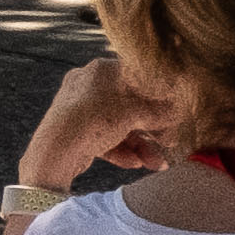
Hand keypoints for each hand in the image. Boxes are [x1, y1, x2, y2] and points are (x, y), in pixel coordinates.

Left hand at [20, 57, 180, 188]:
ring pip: (120, 126)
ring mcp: (82, 109)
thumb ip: (158, 111)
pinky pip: (106, 139)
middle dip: (152, 127)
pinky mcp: (78, 132)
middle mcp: (89, 86)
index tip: (174, 112)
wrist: (58, 147)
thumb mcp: (133, 113)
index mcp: (100, 71)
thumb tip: (176, 110)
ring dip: (142, 145)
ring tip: (157, 163)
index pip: (135, 78)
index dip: (157, 96)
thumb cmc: (96, 119)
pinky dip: (123, 151)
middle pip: (129, 106)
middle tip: (170, 141)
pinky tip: (135, 163)